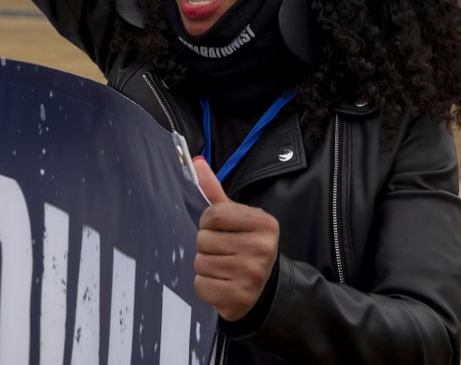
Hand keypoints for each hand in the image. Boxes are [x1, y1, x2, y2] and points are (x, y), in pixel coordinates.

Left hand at [192, 156, 278, 321]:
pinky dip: (205, 285)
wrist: (263, 288)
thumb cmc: (245, 246)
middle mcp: (262, 248)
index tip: (216, 229)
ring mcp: (252, 274)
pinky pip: (201, 285)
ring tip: (222, 267)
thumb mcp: (236, 217)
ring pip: (200, 263)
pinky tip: (221, 283)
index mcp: (264, 224)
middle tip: (222, 251)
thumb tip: (196, 162)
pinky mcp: (240, 297)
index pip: (214, 214)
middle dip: (206, 245)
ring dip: (204, 266)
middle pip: (204, 239)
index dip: (207, 222)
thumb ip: (215, 191)